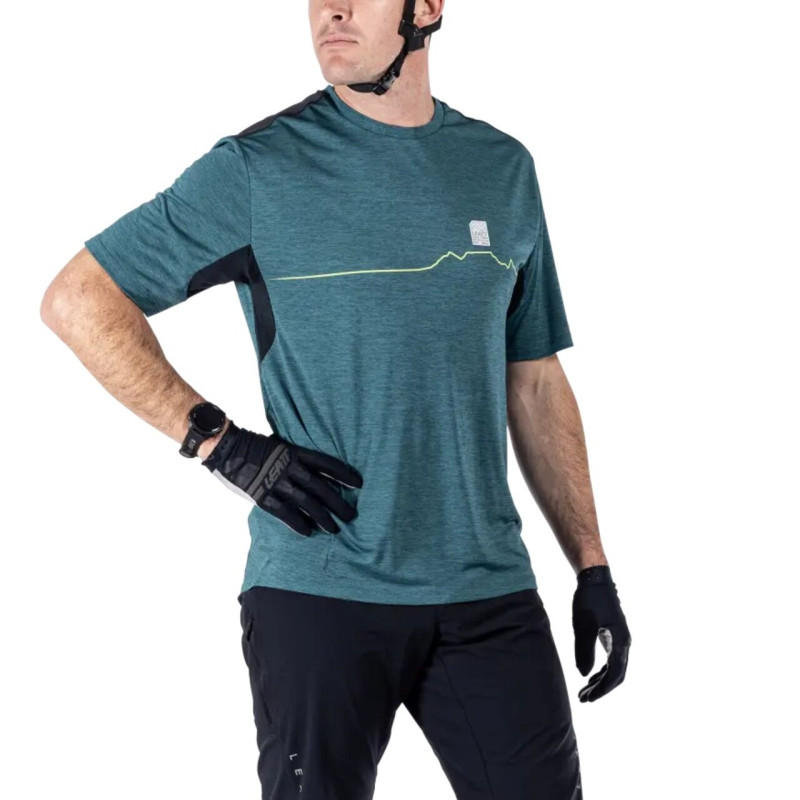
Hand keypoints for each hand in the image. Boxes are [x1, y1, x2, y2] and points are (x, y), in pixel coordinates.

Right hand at [201, 420, 362, 535]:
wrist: (226, 448)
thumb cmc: (253, 446)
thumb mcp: (279, 446)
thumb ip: (294, 458)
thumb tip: (312, 471)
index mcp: (295, 452)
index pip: (326, 464)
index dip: (344, 474)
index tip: (359, 484)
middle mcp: (290, 468)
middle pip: (321, 488)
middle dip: (338, 503)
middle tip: (351, 516)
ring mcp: (277, 482)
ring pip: (307, 502)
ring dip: (322, 517)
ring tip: (334, 529)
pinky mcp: (263, 496)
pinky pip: (285, 512)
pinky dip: (298, 523)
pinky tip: (308, 532)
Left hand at [572, 564, 630, 701]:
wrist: (595, 579)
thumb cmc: (589, 600)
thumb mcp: (583, 626)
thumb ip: (584, 651)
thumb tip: (584, 674)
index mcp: (620, 642)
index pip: (614, 675)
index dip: (602, 690)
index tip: (588, 699)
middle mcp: (624, 643)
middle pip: (616, 675)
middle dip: (601, 689)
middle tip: (583, 698)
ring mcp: (620, 639)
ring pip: (614, 668)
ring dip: (600, 681)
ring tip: (584, 691)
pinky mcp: (613, 634)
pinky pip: (611, 659)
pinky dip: (601, 670)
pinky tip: (590, 676)